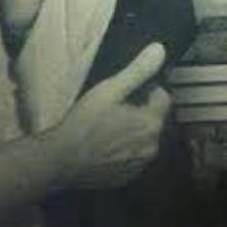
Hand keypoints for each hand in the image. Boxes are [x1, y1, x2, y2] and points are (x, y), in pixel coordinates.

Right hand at [55, 43, 172, 189]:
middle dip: (140, 111)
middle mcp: (152, 146)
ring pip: (144, 139)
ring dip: (133, 132)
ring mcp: (140, 165)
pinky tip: (105, 145)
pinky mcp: (128, 177)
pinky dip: (125, 150)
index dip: (148, 90)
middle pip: (154, 120)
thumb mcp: (110, 90)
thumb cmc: (85, 122)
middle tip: (115, 108)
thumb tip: (160, 49)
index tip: (128, 90)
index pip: (163, 98)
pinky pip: (133, 157)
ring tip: (108, 127)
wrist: (62, 160)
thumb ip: (138, 70)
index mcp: (152, 123)